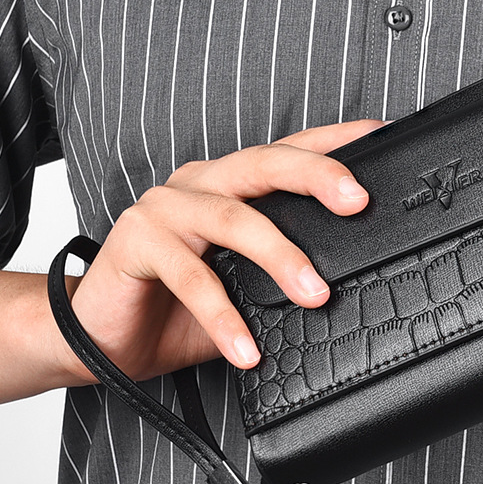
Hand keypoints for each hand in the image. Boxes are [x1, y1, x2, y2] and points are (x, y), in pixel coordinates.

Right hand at [52, 118, 386, 383]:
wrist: (99, 338)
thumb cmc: (175, 310)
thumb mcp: (244, 289)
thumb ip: (282, 275)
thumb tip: (350, 285)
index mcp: (229, 183)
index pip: (289, 151)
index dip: (335, 141)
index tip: (383, 136)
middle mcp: (199, 182)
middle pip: (265, 163)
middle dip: (317, 177)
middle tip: (358, 203)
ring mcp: (164, 208)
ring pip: (234, 218)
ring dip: (280, 257)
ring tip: (316, 294)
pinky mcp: (135, 242)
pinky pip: (190, 276)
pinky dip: (223, 315)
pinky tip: (245, 347)